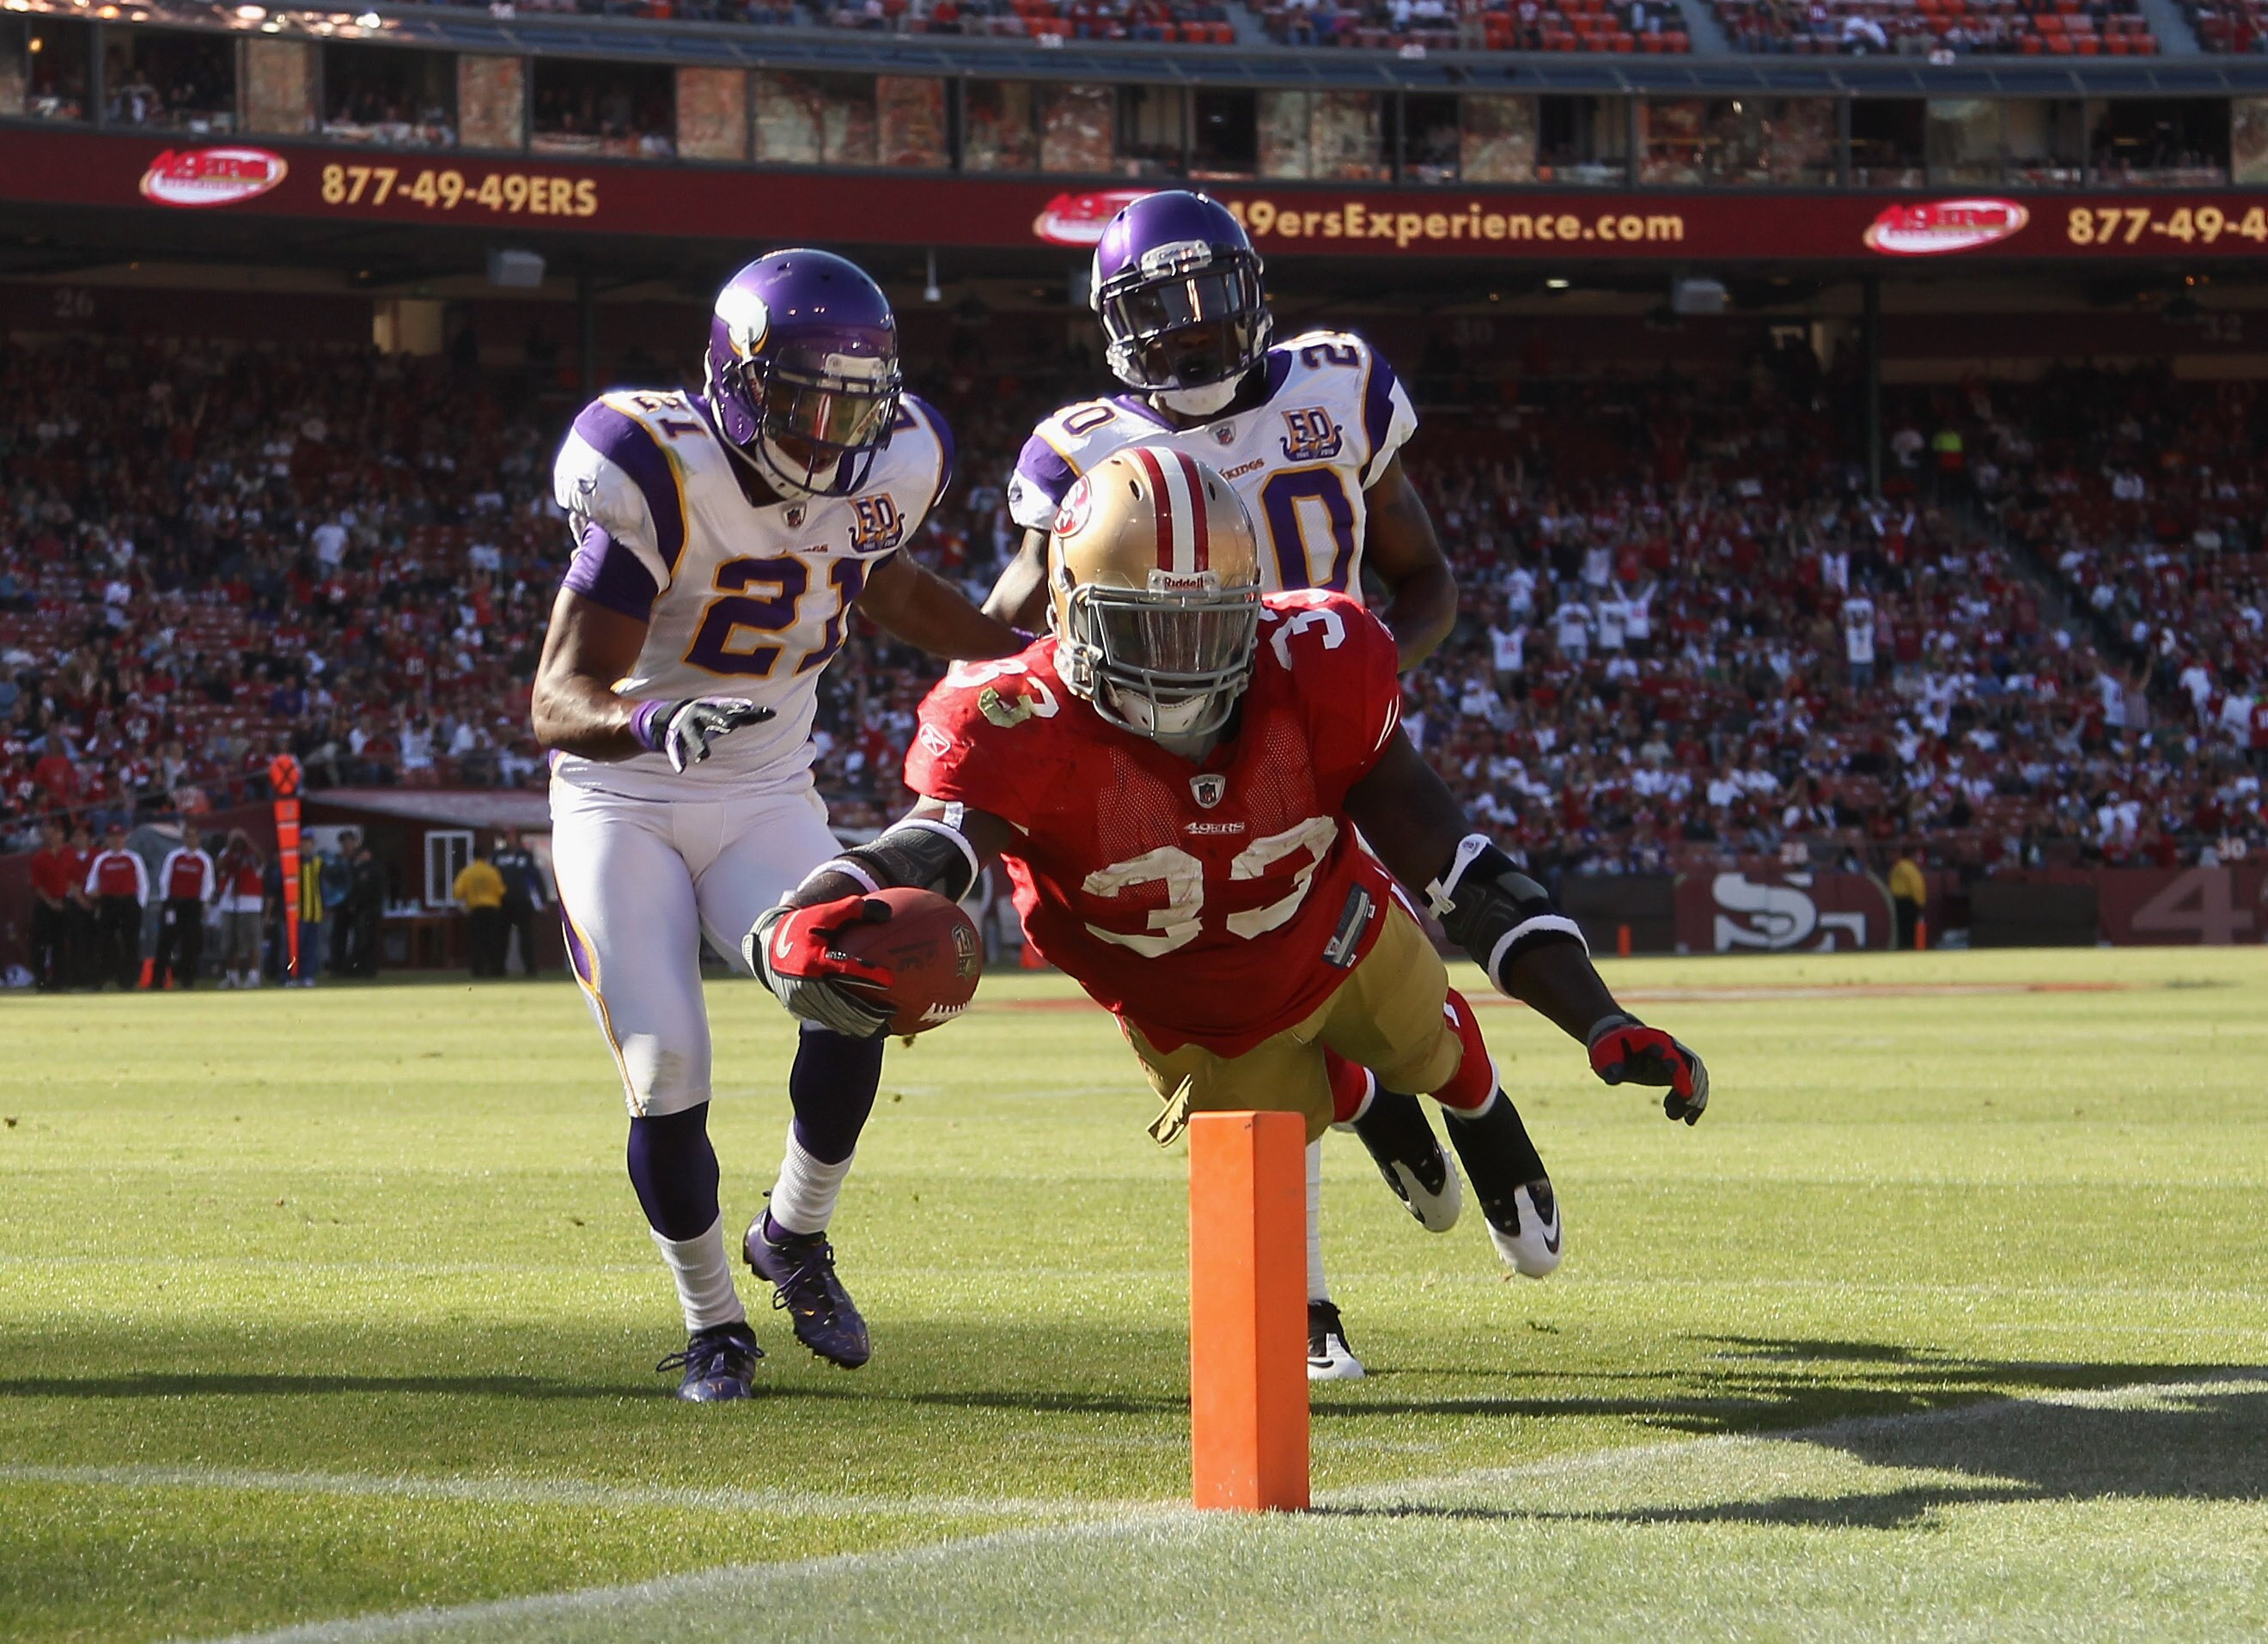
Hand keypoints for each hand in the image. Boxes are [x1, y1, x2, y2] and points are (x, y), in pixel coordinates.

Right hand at [640, 698, 773, 772]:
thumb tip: (772, 713)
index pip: (732, 708)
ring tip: (703, 757)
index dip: (739, 708)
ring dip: (698, 745)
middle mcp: (701, 714)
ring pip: (693, 736)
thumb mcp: (725, 713)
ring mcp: (686, 726)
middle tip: (731, 726)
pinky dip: (677, 759)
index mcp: (715, 707)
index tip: (750, 708)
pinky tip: (681, 769)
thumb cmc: (709, 716)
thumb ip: (746, 715)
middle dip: (721, 720)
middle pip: (712, 718)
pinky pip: (674, 749)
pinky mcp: (673, 738)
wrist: (673, 714)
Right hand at [746, 896, 893, 1038]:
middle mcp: (805, 984)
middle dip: (868, 1012)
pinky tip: (868, 1030)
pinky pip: (827, 1019)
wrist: (767, 947)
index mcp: (812, 960)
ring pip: (835, 1017)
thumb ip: (853, 910)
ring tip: (885, 1028)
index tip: (890, 978)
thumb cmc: (803, 926)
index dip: (867, 975)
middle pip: (841, 1003)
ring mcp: (801, 999)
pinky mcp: (799, 1008)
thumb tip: (887, 912)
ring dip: (860, 1025)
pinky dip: (847, 1025)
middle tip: (892, 1013)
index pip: (844, 969)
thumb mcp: (824, 913)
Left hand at [1587, 1014, 1709, 1124]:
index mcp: (1653, 1040)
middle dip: (1689, 1091)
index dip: (1679, 1073)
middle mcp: (1670, 1046)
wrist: (1614, 1039)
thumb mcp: (1605, 1056)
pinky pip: (1694, 1084)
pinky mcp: (1677, 1069)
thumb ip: (1611, 1066)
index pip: (1673, 1055)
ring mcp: (1676, 1057)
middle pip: (1693, 1067)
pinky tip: (1689, 1121)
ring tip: (1672, 1116)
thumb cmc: (1608, 1048)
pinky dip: (1697, 1102)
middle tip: (1670, 1112)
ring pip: (1698, 1077)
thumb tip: (1614, 1080)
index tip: (1683, 1095)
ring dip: (1693, 1099)